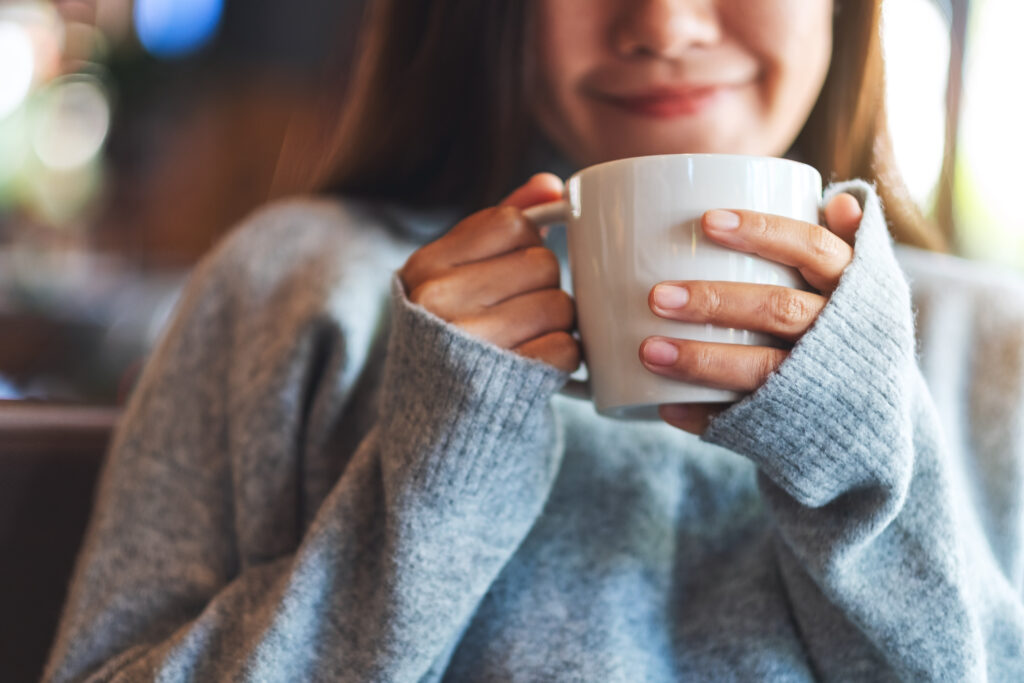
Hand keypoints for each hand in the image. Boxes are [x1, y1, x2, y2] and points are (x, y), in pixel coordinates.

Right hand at [398, 173, 580, 373]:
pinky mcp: (504, 382)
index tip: (509, 271)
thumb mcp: (455, 275)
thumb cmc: (452, 335)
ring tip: (526, 338)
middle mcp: (438, 303)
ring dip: (556, 323)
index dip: (526, 245)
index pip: (512, 224)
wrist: (433, 423)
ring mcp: (470, 344)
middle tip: (519, 311)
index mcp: (424, 267)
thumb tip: (553, 186)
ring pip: (560, 305)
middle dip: (543, 287)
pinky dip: (562, 357)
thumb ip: (498, 224)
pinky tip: (535, 364)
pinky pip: (566, 348)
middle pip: (542, 264)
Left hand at [639, 193, 863, 434]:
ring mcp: (821, 384)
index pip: (812, 249)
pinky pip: (747, 424)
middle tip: (656, 296)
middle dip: (715, 302)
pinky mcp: (798, 428)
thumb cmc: (852, 338)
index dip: (763, 232)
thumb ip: (843, 246)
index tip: (706, 222)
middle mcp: (842, 335)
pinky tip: (665, 405)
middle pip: (778, 310)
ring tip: (648, 350)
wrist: (880, 424)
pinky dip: (704, 416)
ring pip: (761, 369)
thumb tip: (839, 201)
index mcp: (857, 291)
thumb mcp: (865, 292)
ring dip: (701, 360)